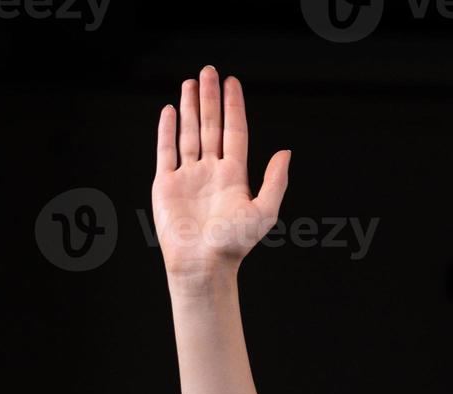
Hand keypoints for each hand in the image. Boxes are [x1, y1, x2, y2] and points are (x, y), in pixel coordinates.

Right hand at [151, 66, 290, 279]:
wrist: (203, 264)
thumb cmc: (235, 243)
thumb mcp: (265, 211)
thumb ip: (276, 181)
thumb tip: (285, 152)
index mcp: (235, 175)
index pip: (235, 132)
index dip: (234, 107)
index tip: (232, 82)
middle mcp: (212, 171)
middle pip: (211, 126)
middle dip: (210, 98)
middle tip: (209, 71)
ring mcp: (189, 176)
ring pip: (190, 133)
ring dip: (190, 108)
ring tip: (190, 83)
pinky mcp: (167, 184)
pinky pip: (167, 151)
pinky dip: (167, 131)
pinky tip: (170, 111)